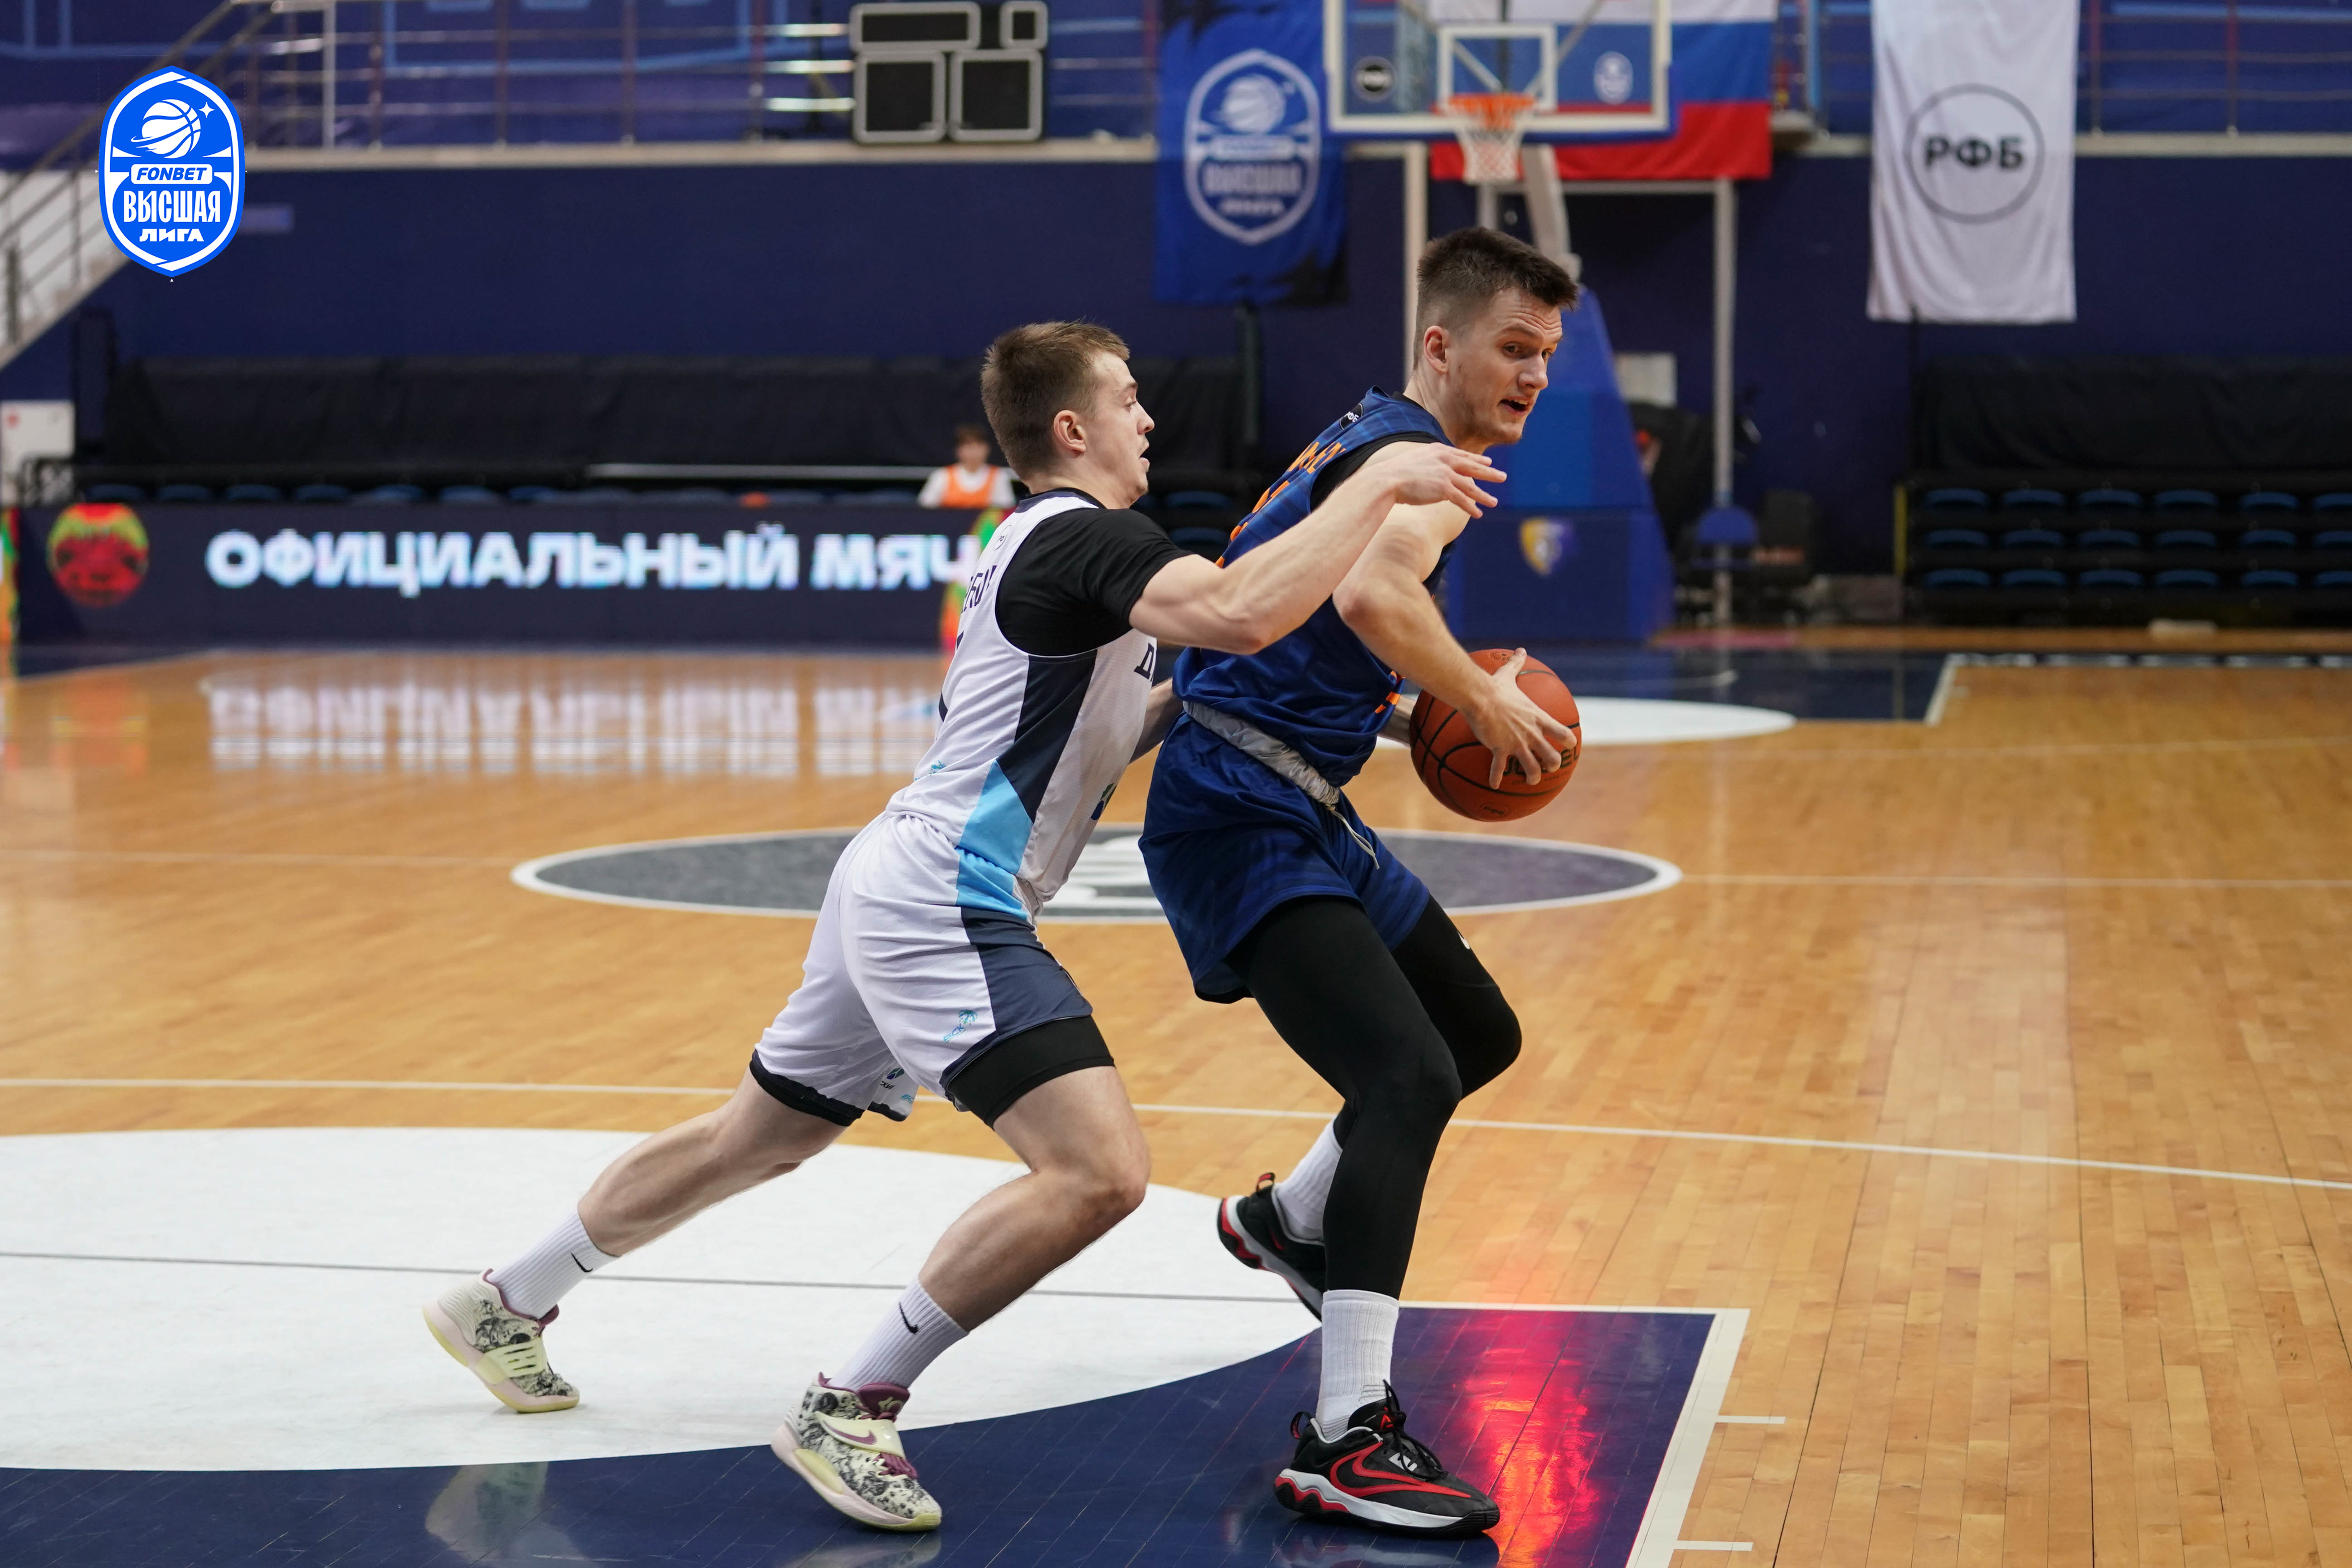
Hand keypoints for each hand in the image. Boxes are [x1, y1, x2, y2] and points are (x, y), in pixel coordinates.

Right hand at [1353, 442, 1503, 516]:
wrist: (1387, 480)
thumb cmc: (1393, 473)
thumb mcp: (1412, 461)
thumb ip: (1425, 463)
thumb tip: (1427, 470)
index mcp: (1438, 451)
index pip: (1462, 455)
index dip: (1477, 459)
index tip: (1488, 462)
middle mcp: (1445, 460)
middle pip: (1473, 467)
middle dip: (1490, 473)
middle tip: (1503, 476)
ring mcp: (1446, 474)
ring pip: (1470, 486)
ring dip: (1483, 495)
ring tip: (1494, 502)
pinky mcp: (1444, 489)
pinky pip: (1462, 500)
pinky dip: (1471, 508)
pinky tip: (1478, 514)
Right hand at [1464, 648, 1577, 788]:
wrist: (1480, 696)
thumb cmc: (1495, 686)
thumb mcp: (1509, 675)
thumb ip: (1517, 663)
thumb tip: (1520, 650)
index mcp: (1537, 717)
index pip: (1561, 732)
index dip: (1567, 741)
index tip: (1569, 746)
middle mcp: (1531, 733)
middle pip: (1550, 756)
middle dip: (1552, 764)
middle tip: (1549, 768)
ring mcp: (1517, 743)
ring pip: (1531, 767)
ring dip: (1532, 776)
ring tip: (1531, 781)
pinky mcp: (1500, 749)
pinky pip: (1499, 769)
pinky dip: (1496, 778)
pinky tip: (1494, 785)